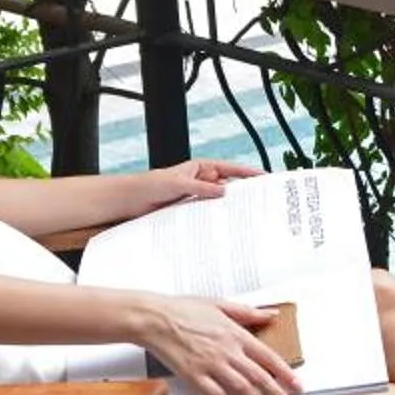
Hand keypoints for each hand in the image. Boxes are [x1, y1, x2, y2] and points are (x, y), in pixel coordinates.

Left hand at [123, 159, 257, 214]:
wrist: (129, 200)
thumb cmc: (148, 185)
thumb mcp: (177, 183)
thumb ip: (200, 187)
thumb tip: (223, 191)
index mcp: (200, 168)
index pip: (229, 169)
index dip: (247, 173)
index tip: (264, 177)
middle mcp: (200, 181)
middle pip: (228, 185)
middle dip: (244, 192)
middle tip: (261, 200)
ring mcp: (196, 196)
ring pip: (219, 202)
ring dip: (229, 208)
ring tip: (246, 216)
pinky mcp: (189, 211)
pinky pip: (207, 214)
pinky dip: (215, 219)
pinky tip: (224, 226)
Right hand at [137, 295, 298, 394]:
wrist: (154, 318)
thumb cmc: (183, 309)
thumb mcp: (220, 304)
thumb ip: (249, 312)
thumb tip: (271, 314)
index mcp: (235, 334)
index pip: (268, 357)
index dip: (285, 374)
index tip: (297, 386)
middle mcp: (227, 351)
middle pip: (260, 378)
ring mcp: (210, 365)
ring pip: (242, 389)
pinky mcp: (194, 376)